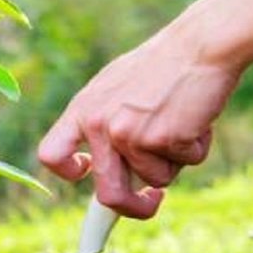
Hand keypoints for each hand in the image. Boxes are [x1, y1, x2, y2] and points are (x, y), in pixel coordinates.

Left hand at [37, 25, 240, 219]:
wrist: (201, 44)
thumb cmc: (164, 66)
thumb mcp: (117, 88)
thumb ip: (106, 123)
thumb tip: (103, 170)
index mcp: (83, 110)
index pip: (52, 155)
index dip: (68, 173)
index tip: (88, 173)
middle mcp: (100, 125)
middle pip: (108, 194)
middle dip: (133, 208)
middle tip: (151, 202)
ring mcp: (130, 134)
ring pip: (158, 178)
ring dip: (176, 159)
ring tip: (182, 119)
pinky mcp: (163, 139)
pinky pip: (187, 163)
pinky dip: (197, 147)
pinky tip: (197, 116)